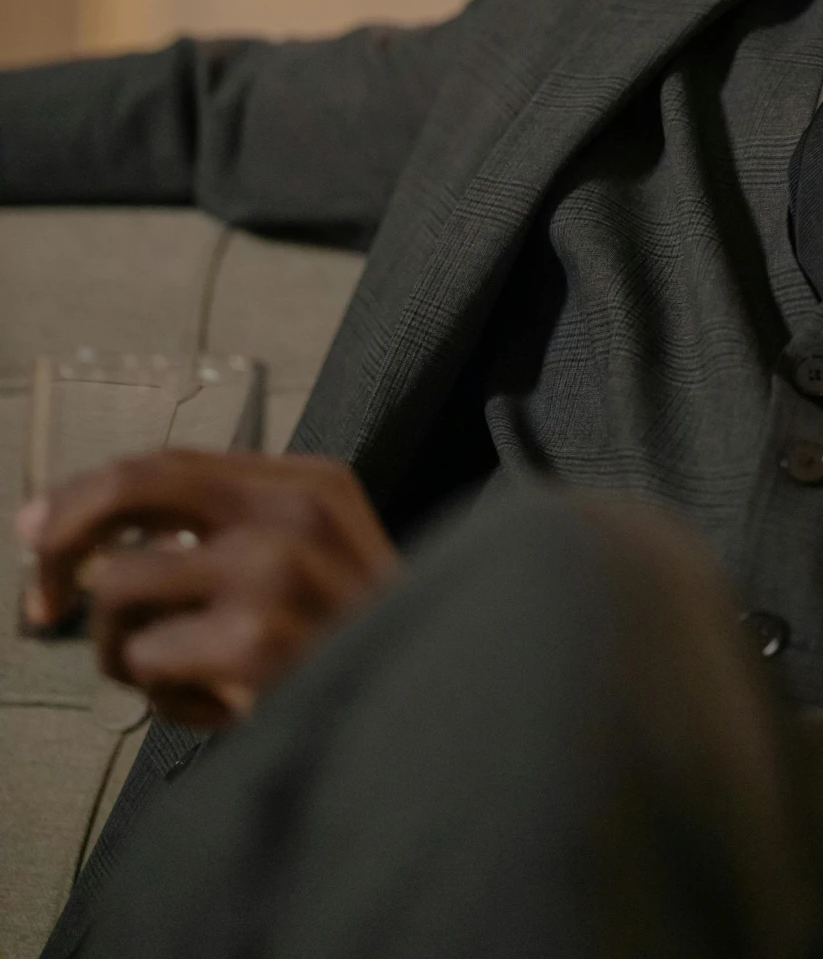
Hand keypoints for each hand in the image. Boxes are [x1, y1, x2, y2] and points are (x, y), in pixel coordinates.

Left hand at [14, 450, 398, 727]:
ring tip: (176, 674)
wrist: (428, 717)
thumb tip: (102, 546)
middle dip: (65, 540)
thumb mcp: (316, 560)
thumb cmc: (354, 648)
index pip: (166, 461)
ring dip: (122, 647)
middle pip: (134, 489)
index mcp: (308, 483)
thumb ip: (232, 533)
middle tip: (43, 598)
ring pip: (119, 589)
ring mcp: (276, 575)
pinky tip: (218, 707)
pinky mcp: (254, 645)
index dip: (85, 493)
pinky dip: (165, 697)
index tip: (37, 528)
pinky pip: (145, 663)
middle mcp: (292, 514)